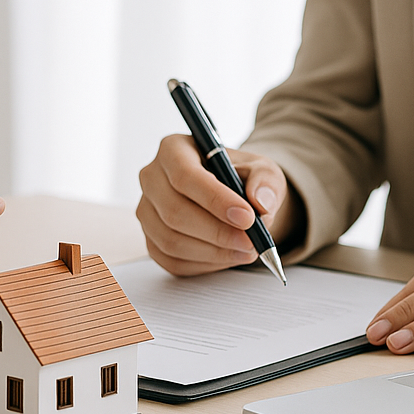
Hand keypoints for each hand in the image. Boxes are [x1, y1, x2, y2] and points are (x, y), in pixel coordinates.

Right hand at [136, 134, 304, 275]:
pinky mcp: (152, 240)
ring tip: (246, 250)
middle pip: (174, 211)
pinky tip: (227, 255)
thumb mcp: (262, 171)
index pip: (185, 175)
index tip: (246, 218)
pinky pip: (172, 260)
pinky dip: (204, 264)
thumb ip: (265, 182)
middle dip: (217, 232)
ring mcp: (147, 212)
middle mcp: (152, 178)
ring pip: (171, 240)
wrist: (232, 200)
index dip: (215, 200)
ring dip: (213, 252)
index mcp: (174, 150)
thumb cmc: (241, 179)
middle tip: (251, 242)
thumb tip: (260, 202)